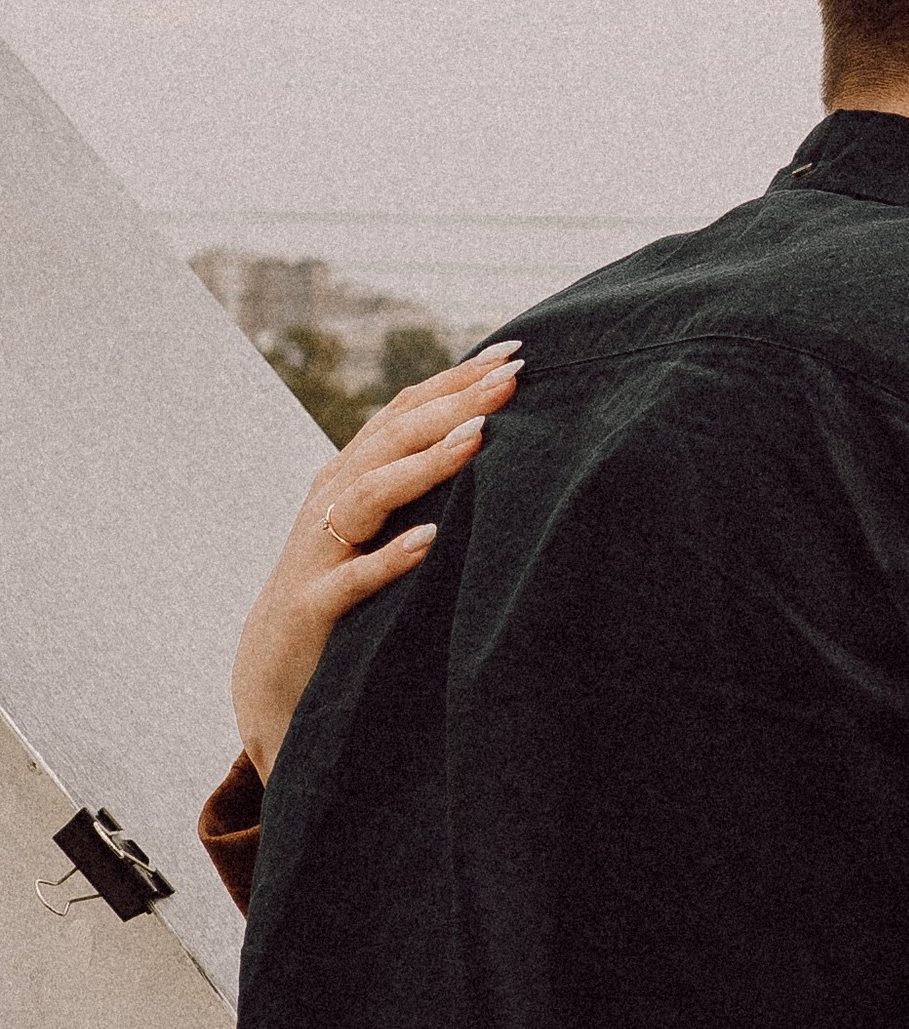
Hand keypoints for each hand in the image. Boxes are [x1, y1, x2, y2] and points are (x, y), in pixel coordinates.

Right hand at [232, 345, 520, 774]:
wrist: (272, 674)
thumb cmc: (342, 594)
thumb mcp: (377, 530)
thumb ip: (416, 486)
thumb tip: (490, 442)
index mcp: (350, 475)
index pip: (405, 412)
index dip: (455, 379)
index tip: (515, 353)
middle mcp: (331, 500)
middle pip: (392, 439)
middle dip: (453, 404)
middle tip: (512, 380)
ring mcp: (320, 550)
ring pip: (370, 494)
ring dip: (425, 465)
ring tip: (477, 438)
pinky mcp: (315, 606)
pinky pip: (354, 578)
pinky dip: (389, 557)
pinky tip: (430, 540)